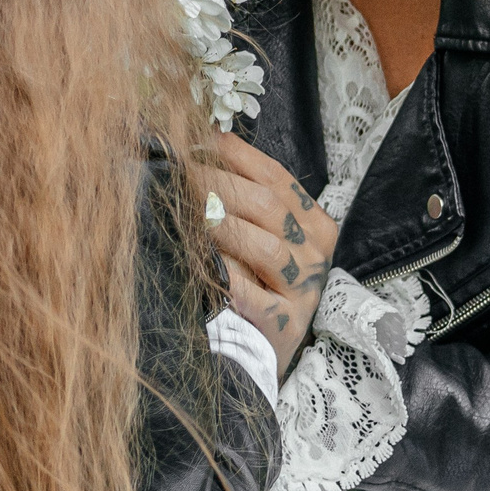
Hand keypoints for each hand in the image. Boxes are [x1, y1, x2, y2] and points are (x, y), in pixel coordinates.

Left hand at [200, 131, 339, 377]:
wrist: (262, 353)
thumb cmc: (256, 285)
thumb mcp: (261, 239)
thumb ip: (244, 200)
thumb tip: (201, 147)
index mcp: (314, 225)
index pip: (277, 178)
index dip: (238, 156)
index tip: (200, 138)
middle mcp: (315, 254)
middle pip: (266, 206)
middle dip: (215, 184)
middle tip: (173, 173)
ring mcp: (303, 292)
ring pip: (261, 245)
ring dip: (217, 224)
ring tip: (181, 211)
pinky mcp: (284, 326)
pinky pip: (249, 294)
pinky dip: (221, 274)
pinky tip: (196, 261)